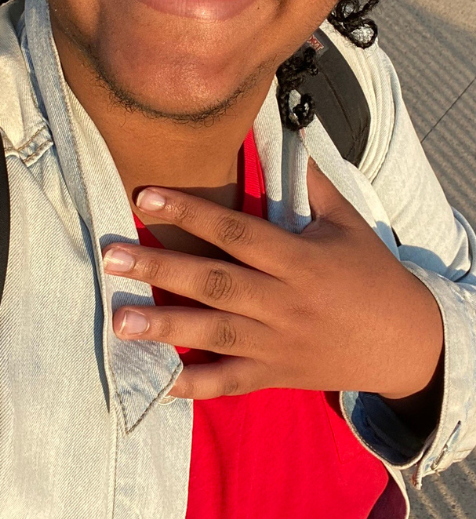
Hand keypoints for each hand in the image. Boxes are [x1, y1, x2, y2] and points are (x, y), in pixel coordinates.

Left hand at [103, 162, 443, 403]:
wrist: (408, 345)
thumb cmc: (371, 275)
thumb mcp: (347, 224)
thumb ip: (310, 185)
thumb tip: (289, 131)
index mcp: (300, 260)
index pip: (237, 232)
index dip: (191, 213)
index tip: (144, 197)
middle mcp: (285, 302)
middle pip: (215, 283)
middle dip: (161, 270)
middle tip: (110, 258)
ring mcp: (278, 342)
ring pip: (215, 333)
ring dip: (165, 327)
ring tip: (118, 320)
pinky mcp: (275, 374)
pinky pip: (231, 382)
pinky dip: (196, 386)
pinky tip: (159, 384)